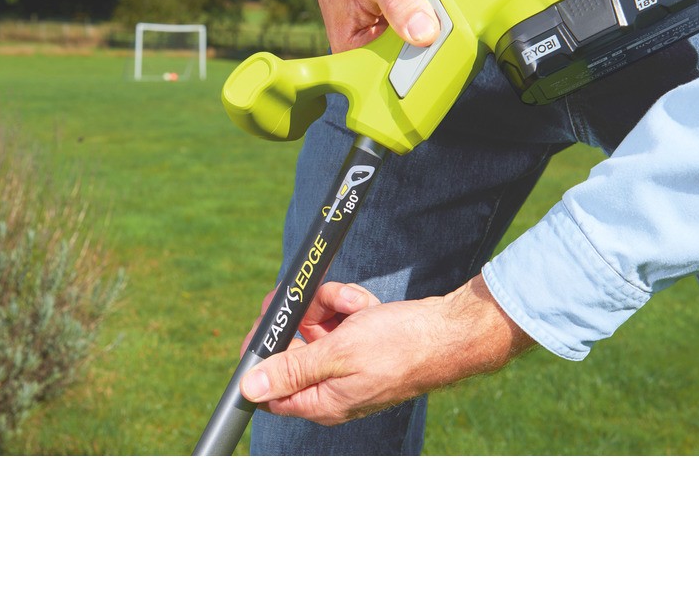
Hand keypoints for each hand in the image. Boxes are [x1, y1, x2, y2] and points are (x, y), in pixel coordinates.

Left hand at [239, 275, 535, 425]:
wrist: (449, 331)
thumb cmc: (400, 346)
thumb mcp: (339, 353)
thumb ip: (292, 369)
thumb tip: (249, 387)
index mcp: (321, 401)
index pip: (270, 386)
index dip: (264, 351)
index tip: (270, 320)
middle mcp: (331, 387)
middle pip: (293, 349)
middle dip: (302, 317)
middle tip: (310, 297)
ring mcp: (348, 365)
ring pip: (317, 328)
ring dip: (331, 306)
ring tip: (353, 304)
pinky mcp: (362, 345)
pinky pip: (340, 320)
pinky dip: (350, 306)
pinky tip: (366, 304)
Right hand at [280, 0, 439, 53]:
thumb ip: (400, 2)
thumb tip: (424, 34)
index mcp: (348, 48)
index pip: (389, 72)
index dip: (417, 63)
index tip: (440, 50)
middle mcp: (359, 48)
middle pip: (403, 62)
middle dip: (425, 46)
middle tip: (446, 30)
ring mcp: (374, 34)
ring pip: (410, 45)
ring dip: (427, 33)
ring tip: (439, 18)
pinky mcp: (386, 21)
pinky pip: (411, 28)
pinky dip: (423, 19)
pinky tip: (432, 10)